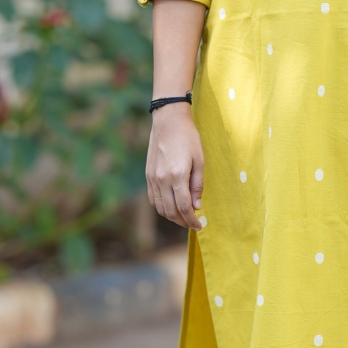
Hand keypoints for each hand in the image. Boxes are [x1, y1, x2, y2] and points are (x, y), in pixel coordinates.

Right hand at [146, 105, 204, 229]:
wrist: (168, 121)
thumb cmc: (188, 138)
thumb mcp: (199, 160)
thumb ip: (197, 185)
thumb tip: (197, 206)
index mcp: (177, 175)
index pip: (184, 207)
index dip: (192, 220)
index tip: (199, 226)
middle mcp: (162, 179)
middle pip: (170, 211)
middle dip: (182, 221)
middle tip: (192, 223)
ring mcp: (152, 177)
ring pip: (160, 207)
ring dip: (171, 216)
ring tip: (182, 217)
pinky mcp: (148, 175)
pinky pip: (153, 198)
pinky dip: (161, 207)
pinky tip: (170, 206)